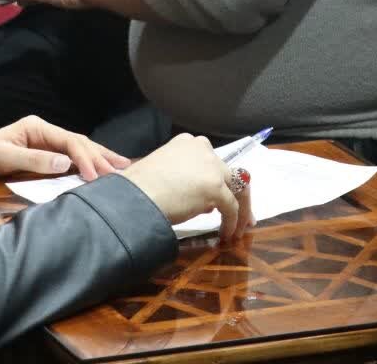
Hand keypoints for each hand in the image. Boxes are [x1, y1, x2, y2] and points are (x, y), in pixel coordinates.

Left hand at [0, 115, 129, 179]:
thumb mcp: (2, 158)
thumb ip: (34, 159)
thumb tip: (66, 162)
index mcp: (35, 126)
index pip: (68, 140)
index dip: (85, 157)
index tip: (95, 176)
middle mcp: (43, 131)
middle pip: (79, 142)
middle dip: (100, 156)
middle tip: (122, 172)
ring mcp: (45, 142)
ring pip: (80, 148)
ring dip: (100, 158)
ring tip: (124, 166)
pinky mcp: (45, 154)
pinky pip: (72, 157)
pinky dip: (90, 162)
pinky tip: (103, 168)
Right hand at [120, 134, 255, 241]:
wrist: (135, 196)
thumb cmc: (139, 187)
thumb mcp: (165, 174)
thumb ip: (187, 180)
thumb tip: (206, 201)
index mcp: (188, 143)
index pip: (212, 162)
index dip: (218, 182)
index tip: (218, 200)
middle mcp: (203, 149)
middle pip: (229, 173)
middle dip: (235, 195)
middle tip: (241, 215)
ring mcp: (211, 167)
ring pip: (237, 188)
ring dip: (240, 210)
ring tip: (237, 229)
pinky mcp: (216, 187)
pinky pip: (231, 206)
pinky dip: (232, 222)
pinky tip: (226, 234)